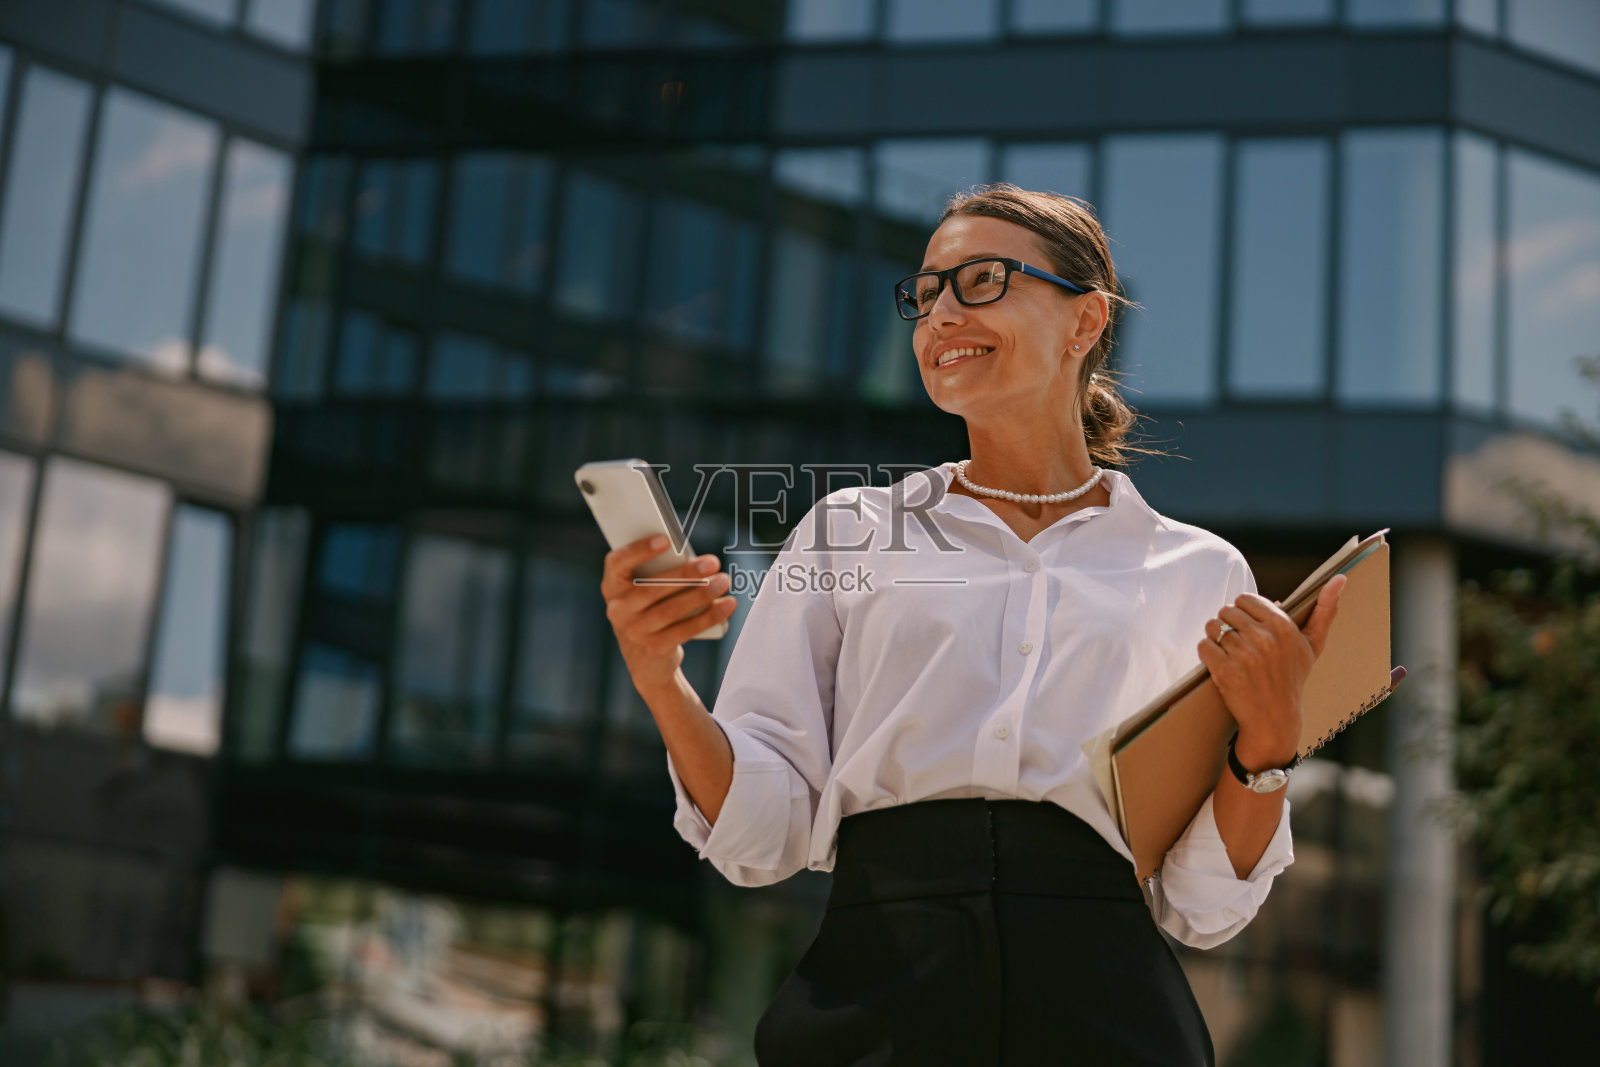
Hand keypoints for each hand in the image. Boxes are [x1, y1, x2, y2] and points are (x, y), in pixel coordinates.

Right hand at [600, 535, 737, 694]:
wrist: (646, 659)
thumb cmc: (650, 609)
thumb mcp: (644, 590)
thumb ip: (658, 572)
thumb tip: (694, 561)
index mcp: (612, 586)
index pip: (617, 563)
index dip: (639, 550)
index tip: (666, 540)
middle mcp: (618, 609)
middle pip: (652, 587)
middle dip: (686, 574)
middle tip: (712, 562)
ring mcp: (635, 632)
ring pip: (671, 610)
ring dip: (702, 594)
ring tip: (723, 581)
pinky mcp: (655, 648)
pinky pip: (685, 630)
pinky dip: (709, 616)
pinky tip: (726, 605)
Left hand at [1196, 574, 1345, 769]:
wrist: (1275, 718)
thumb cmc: (1292, 677)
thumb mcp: (1313, 644)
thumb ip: (1325, 609)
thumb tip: (1340, 578)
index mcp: (1283, 627)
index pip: (1245, 599)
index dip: (1243, 612)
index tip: (1250, 628)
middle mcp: (1264, 639)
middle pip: (1226, 611)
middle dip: (1229, 624)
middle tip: (1239, 642)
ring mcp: (1244, 655)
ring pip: (1213, 627)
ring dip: (1216, 638)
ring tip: (1229, 652)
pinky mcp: (1225, 671)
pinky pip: (1203, 645)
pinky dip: (1207, 652)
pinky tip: (1220, 662)